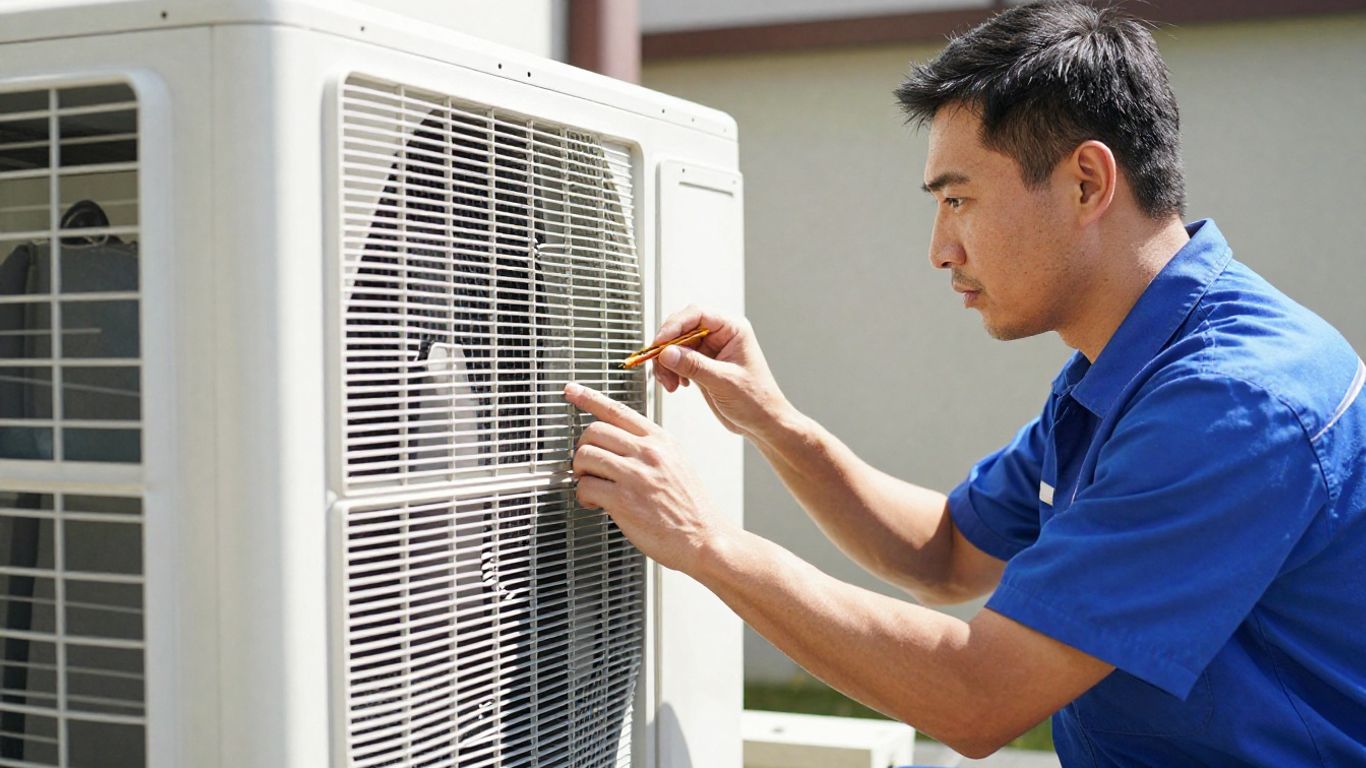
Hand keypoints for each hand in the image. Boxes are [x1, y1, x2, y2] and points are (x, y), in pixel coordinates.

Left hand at [564, 382, 735, 573]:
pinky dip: (583, 496)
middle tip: (587, 466)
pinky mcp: (624, 500)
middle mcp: (648, 452)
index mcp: (660, 440)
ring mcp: (636, 475)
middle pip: (593, 431)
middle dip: (583, 449)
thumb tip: (615, 445)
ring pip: (585, 455)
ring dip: (579, 472)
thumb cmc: (691, 509)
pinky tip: (595, 503)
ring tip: (591, 485)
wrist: (705, 539)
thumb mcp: (676, 464)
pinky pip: (585, 486)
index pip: (617, 410)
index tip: (572, 390)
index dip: (589, 397)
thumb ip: (648, 449)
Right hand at [651, 305, 790, 439]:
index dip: (675, 325)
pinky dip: (670, 371)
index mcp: (733, 329)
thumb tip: (667, 352)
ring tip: (670, 383)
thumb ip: (694, 365)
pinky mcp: (702, 365)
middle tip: (658, 364)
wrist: (763, 422)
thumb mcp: (724, 381)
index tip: (660, 342)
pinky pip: (678, 361)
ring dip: (666, 363)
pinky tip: (676, 385)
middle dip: (667, 347)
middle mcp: (720, 336)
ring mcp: (710, 350)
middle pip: (682, 328)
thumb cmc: (757, 400)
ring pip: (676, 346)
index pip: (697, 315)